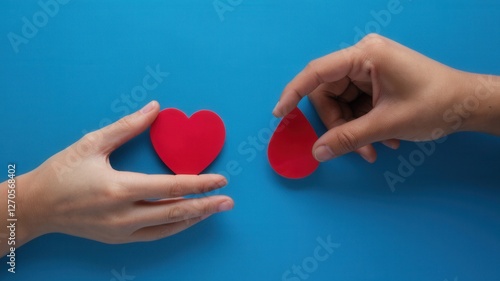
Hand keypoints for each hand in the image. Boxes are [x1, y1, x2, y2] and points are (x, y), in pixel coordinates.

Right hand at [1, 101, 233, 255]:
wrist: (36, 206)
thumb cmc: (62, 171)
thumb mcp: (92, 143)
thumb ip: (128, 126)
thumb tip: (155, 107)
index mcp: (119, 189)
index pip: (171, 187)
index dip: (199, 183)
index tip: (221, 180)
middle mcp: (123, 216)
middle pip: (176, 213)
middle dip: (205, 207)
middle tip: (228, 201)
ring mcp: (121, 232)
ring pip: (167, 228)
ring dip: (193, 219)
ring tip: (213, 210)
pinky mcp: (117, 240)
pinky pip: (153, 235)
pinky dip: (173, 226)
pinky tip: (186, 218)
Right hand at [273, 34, 499, 162]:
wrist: (468, 104)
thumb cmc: (435, 104)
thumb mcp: (387, 125)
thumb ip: (348, 138)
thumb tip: (316, 152)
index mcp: (365, 55)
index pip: (317, 72)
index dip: (293, 93)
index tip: (279, 113)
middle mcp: (363, 58)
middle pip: (328, 93)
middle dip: (339, 124)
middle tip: (355, 148)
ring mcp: (369, 69)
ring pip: (341, 103)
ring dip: (354, 129)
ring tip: (376, 149)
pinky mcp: (375, 81)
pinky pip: (355, 105)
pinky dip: (364, 125)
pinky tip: (384, 141)